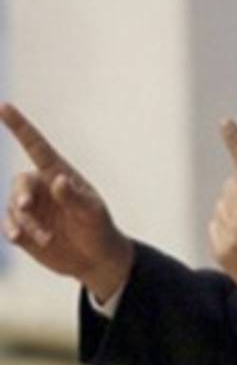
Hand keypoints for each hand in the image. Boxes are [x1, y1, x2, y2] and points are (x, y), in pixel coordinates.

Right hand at [0, 102, 133, 301]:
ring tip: (47, 238)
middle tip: (28, 208)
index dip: (19, 126)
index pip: (36, 146)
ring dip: (26, 223)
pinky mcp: (22, 229)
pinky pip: (7, 224)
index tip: (4, 106)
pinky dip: (12, 231)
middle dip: (21, 195)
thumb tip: (57, 180)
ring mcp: (31, 208)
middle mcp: (41, 187)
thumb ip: (74, 197)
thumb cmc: (99, 229)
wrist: (94, 259)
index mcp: (59, 174)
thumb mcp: (92, 213)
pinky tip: (20, 238)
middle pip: (19, 183)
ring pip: (13, 208)